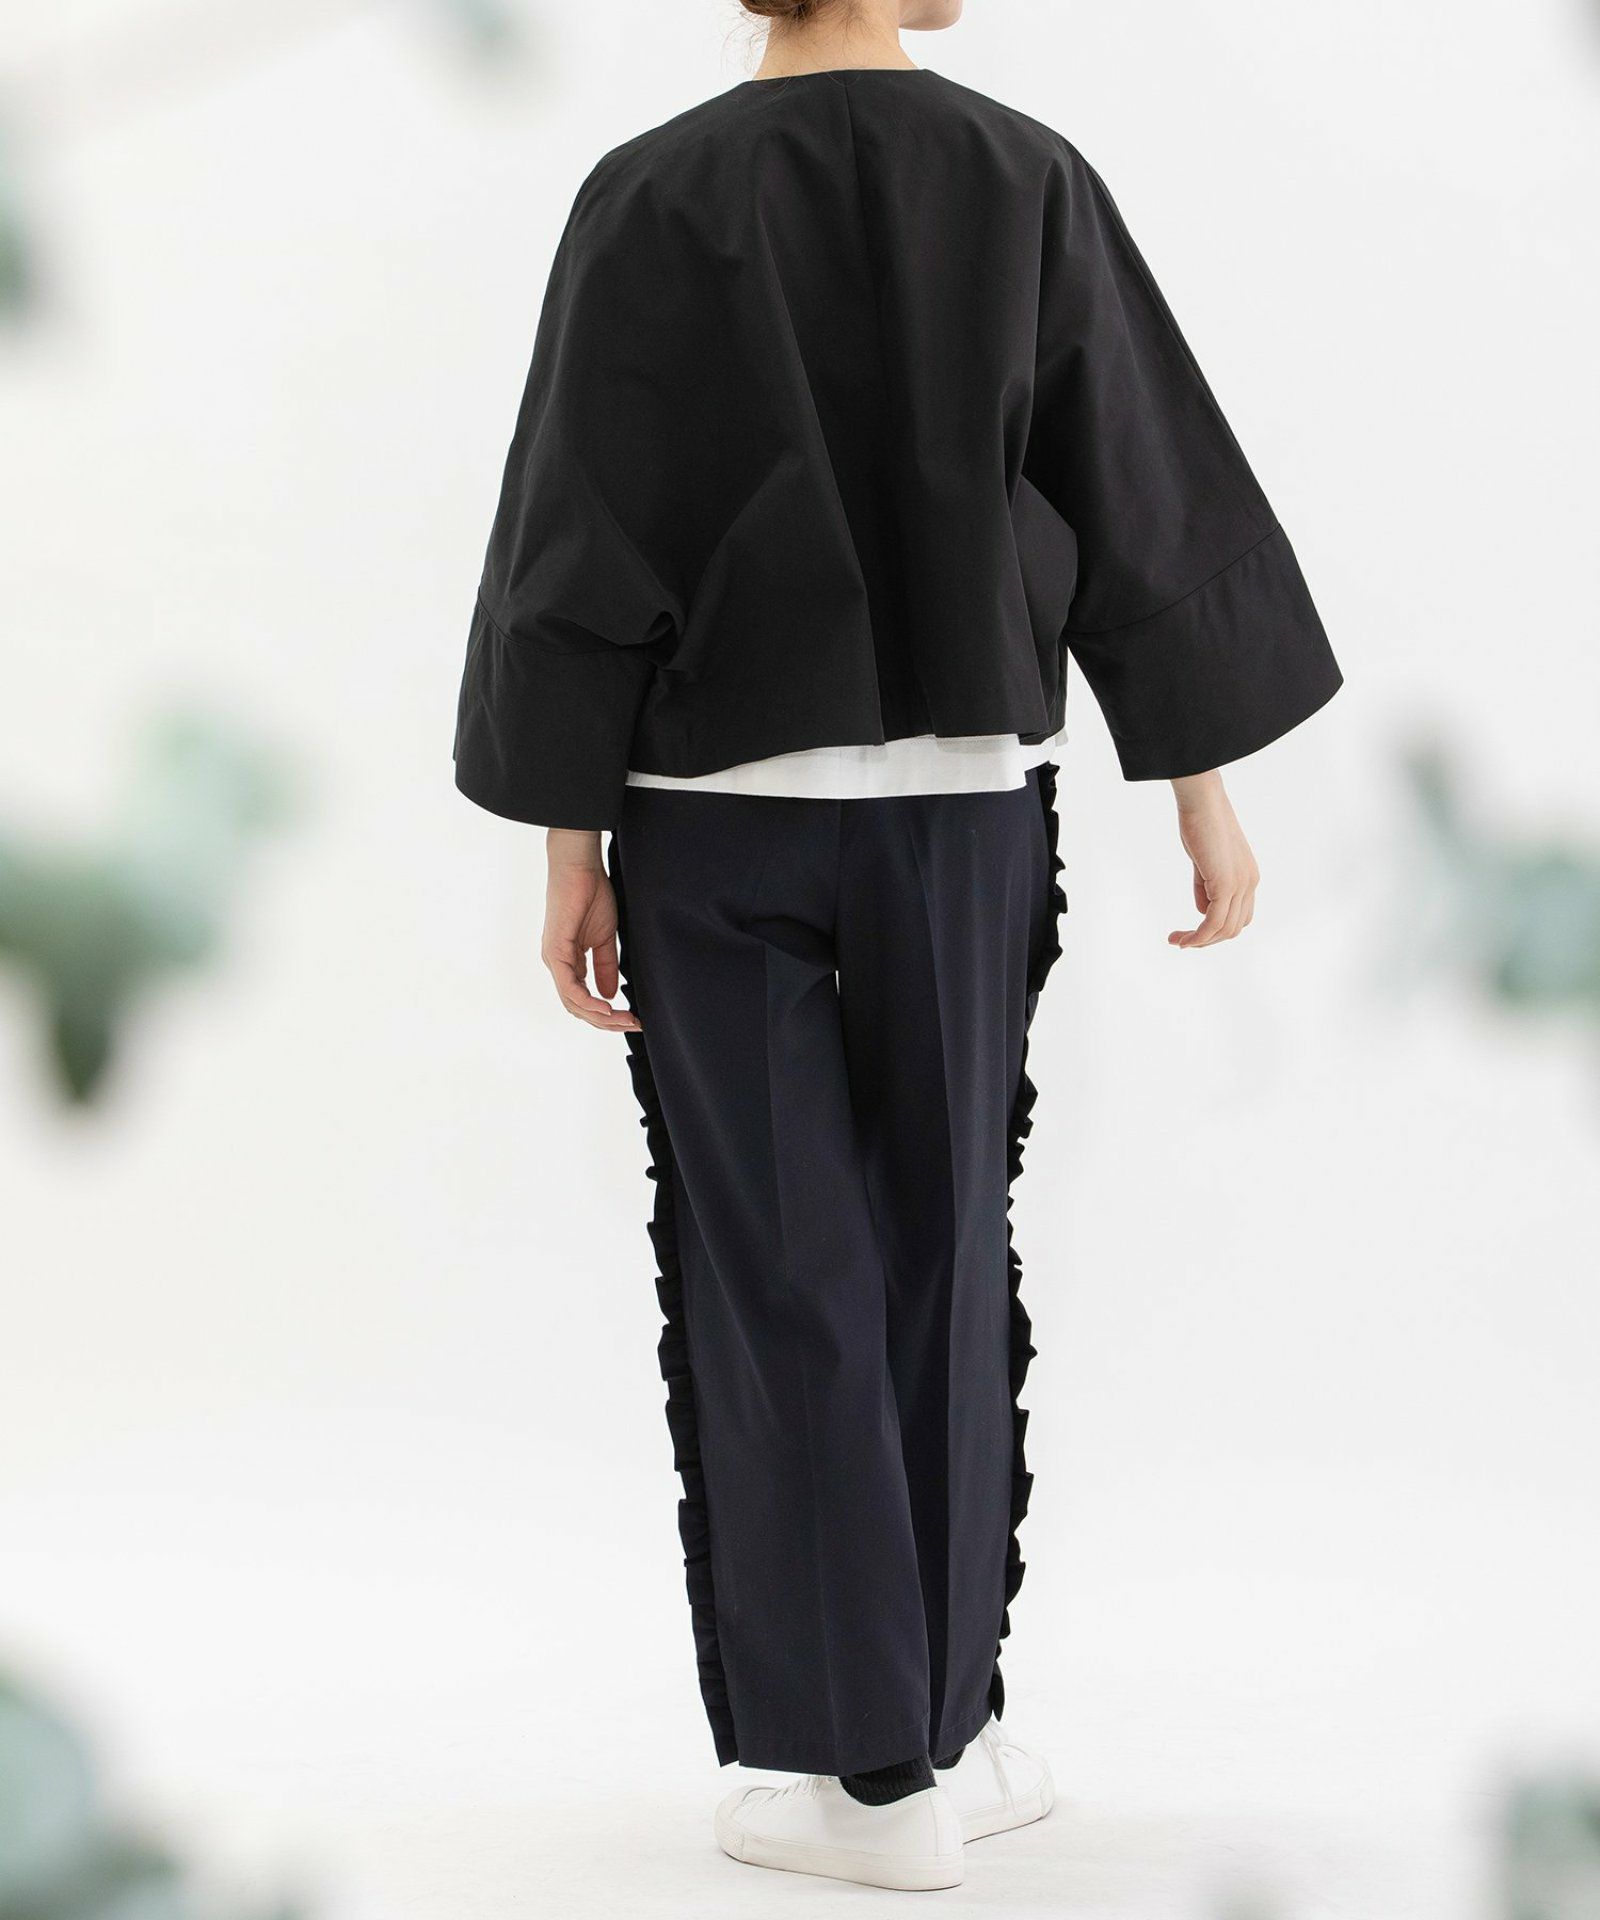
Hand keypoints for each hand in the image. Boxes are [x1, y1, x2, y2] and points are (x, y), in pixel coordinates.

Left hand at [541, 830, 641, 1031]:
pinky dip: (588, 1000)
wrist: (580, 867)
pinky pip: (570, 986)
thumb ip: (606, 966)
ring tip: (625, 1019)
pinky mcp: (555, 951)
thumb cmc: (591, 894)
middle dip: (607, 1021)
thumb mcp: (604, 938)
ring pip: (573, 1002)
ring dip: (601, 1016)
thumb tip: (610, 994)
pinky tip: (607, 1007)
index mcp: (568, 961)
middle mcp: (557, 964)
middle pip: (578, 1007)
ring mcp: (554, 959)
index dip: (607, 1014)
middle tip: (634, 1024)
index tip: (633, 1018)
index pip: (583, 1000)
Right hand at [1167, 771, 1259, 949]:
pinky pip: (1213, 922)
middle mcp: (1250, 883)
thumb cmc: (1200, 822)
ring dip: (1199, 941)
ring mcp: (1241, 884)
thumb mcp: (1204, 859)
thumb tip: (1202, 910)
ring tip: (1176, 940)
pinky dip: (1197, 936)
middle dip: (1207, 940)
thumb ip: (1205, 885)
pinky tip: (1181, 939)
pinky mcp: (1226, 885)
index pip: (1239, 916)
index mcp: (1248, 876)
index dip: (1217, 928)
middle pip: (1233, 928)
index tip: (1191, 929)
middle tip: (1180, 940)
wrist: (1202, 801)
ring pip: (1224, 929)